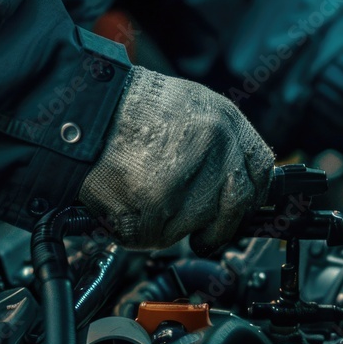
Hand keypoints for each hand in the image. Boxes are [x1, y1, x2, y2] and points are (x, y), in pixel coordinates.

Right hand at [80, 66, 273, 250]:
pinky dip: (141, 231)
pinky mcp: (155, 205)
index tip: (239, 208)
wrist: (80, 109)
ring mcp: (188, 176)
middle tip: (199, 228)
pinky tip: (128, 204)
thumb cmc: (126, 109)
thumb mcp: (190, 106)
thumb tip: (236, 179)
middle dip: (218, 223)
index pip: (262, 170)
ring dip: (174, 225)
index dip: (251, 195)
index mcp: (226, 121)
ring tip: (146, 198)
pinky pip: (158, 236)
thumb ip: (219, 142)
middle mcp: (215, 146)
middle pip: (237, 205)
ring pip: (197, 224)